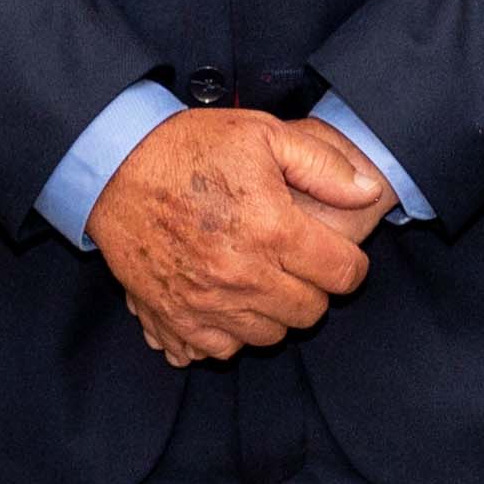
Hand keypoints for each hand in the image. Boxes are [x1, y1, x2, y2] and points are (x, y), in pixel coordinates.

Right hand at [95, 108, 382, 363]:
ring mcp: (209, 303)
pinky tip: (226, 297)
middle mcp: (245, 275)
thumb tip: (368, 192)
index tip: (332, 251)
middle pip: (311, 312)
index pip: (344, 275)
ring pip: (271, 335)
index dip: (347, 263)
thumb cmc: (190, 147)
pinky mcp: (177, 318)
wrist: (115, 167)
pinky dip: (231, 331)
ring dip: (273, 311)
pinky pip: (223, 349)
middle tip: (293, 259)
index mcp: (274, 229)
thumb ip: (324, 165)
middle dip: (312, 287)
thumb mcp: (264, 133)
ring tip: (259, 275)